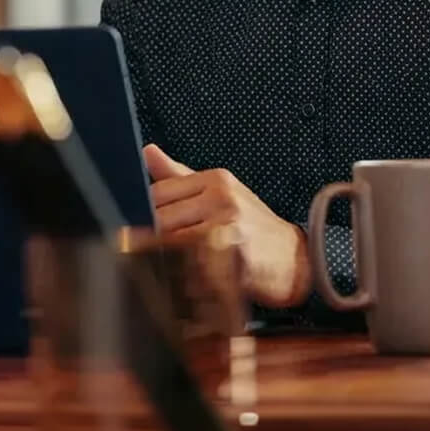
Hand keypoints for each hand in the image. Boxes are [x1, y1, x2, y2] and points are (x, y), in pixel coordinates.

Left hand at [143, 143, 311, 307]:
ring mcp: (230, 229)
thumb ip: (179, 176)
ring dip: (160, 257)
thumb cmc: (252, 224)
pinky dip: (181, 274)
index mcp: (216, 180)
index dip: (141, 211)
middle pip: (162, 218)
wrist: (295, 259)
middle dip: (146, 236)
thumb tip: (146, 152)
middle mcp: (223, 200)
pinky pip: (193, 267)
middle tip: (137, 249)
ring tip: (155, 264)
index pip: (159, 192)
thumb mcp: (219, 191)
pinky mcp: (235, 260)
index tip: (134, 226)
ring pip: (173, 243)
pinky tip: (180, 278)